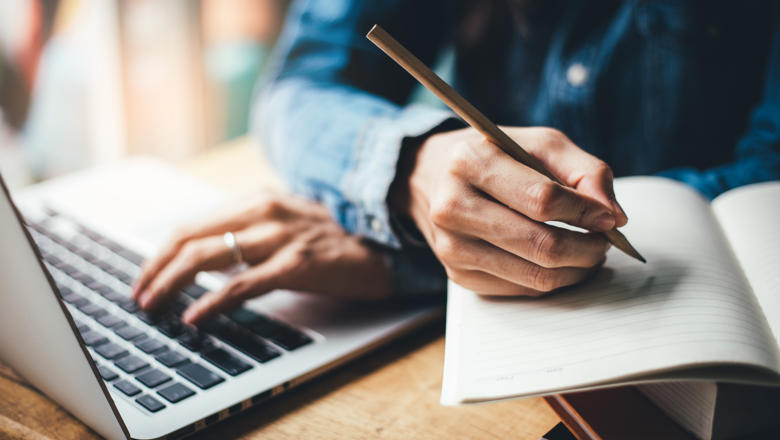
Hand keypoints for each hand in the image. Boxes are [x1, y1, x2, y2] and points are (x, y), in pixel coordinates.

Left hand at [132, 194, 389, 325]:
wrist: (386, 245)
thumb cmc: (334, 238)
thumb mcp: (287, 222)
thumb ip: (250, 230)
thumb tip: (208, 256)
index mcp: (258, 200)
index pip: (193, 224)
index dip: (161, 252)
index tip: (146, 276)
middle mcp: (264, 210)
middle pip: (190, 237)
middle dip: (156, 269)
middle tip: (140, 296)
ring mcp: (281, 236)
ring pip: (208, 256)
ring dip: (172, 283)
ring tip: (154, 306)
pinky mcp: (297, 263)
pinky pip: (242, 284)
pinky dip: (212, 302)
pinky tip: (196, 316)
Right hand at [391, 127, 627, 295]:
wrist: (430, 177)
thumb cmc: (493, 156)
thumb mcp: (538, 144)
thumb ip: (584, 170)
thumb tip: (612, 216)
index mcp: (470, 163)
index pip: (542, 200)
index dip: (586, 212)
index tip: (609, 218)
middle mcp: (452, 207)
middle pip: (541, 245)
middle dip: (587, 248)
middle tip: (604, 242)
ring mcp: (451, 247)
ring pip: (535, 276)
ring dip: (575, 269)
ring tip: (587, 251)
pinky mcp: (457, 276)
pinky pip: (522, 290)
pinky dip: (551, 280)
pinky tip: (558, 262)